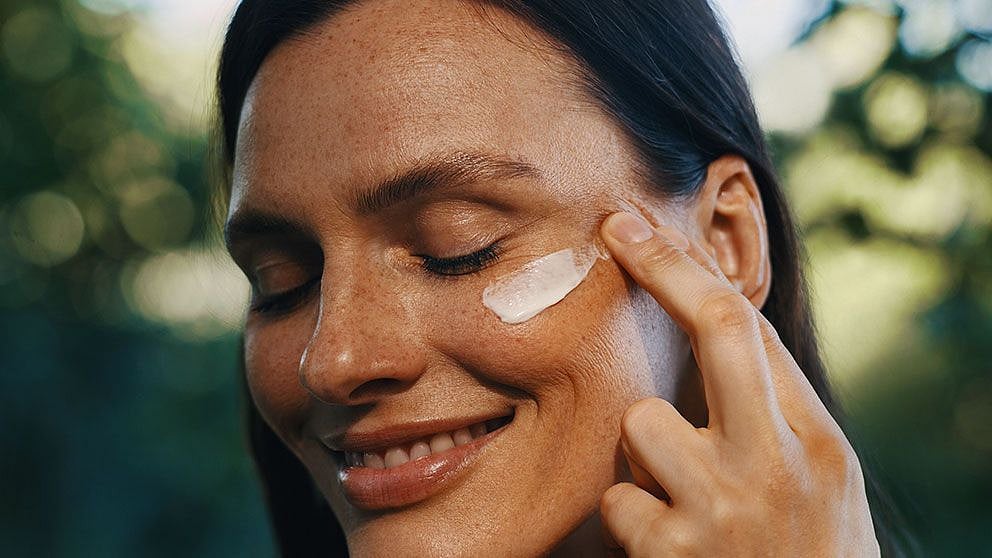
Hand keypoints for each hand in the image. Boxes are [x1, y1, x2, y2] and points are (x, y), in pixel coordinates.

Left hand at [597, 212, 878, 556]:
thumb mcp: (815, 475)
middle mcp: (777, 464)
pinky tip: (667, 540)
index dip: (684, 267)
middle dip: (663, 271)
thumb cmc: (807, 547)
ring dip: (646, 453)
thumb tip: (712, 317)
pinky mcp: (672, 554)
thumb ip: (768, 404)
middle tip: (617, 231)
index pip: (750, 328)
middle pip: (718, 336)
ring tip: (679, 492)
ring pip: (642, 426)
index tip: (633, 226)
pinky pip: (618, 497)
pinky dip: (632, 512)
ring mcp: (723, 511)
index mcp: (815, 439)